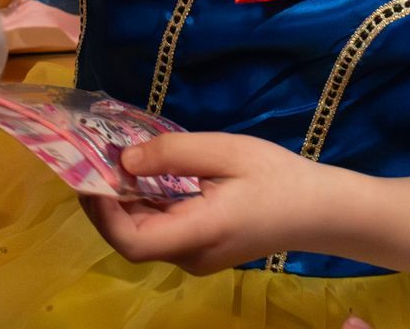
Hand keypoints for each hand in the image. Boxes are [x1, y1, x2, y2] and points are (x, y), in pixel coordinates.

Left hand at [80, 132, 315, 274]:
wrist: (317, 210)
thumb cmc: (275, 176)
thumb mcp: (226, 151)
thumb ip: (173, 154)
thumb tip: (123, 160)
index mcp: (199, 234)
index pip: (133, 242)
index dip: (103, 213)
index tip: (92, 174)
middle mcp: (190, 256)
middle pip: (132, 239)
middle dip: (106, 202)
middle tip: (93, 158)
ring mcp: (195, 258)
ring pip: (144, 235)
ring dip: (123, 203)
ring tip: (111, 161)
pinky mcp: (201, 250)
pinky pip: (161, 231)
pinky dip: (144, 205)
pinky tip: (142, 176)